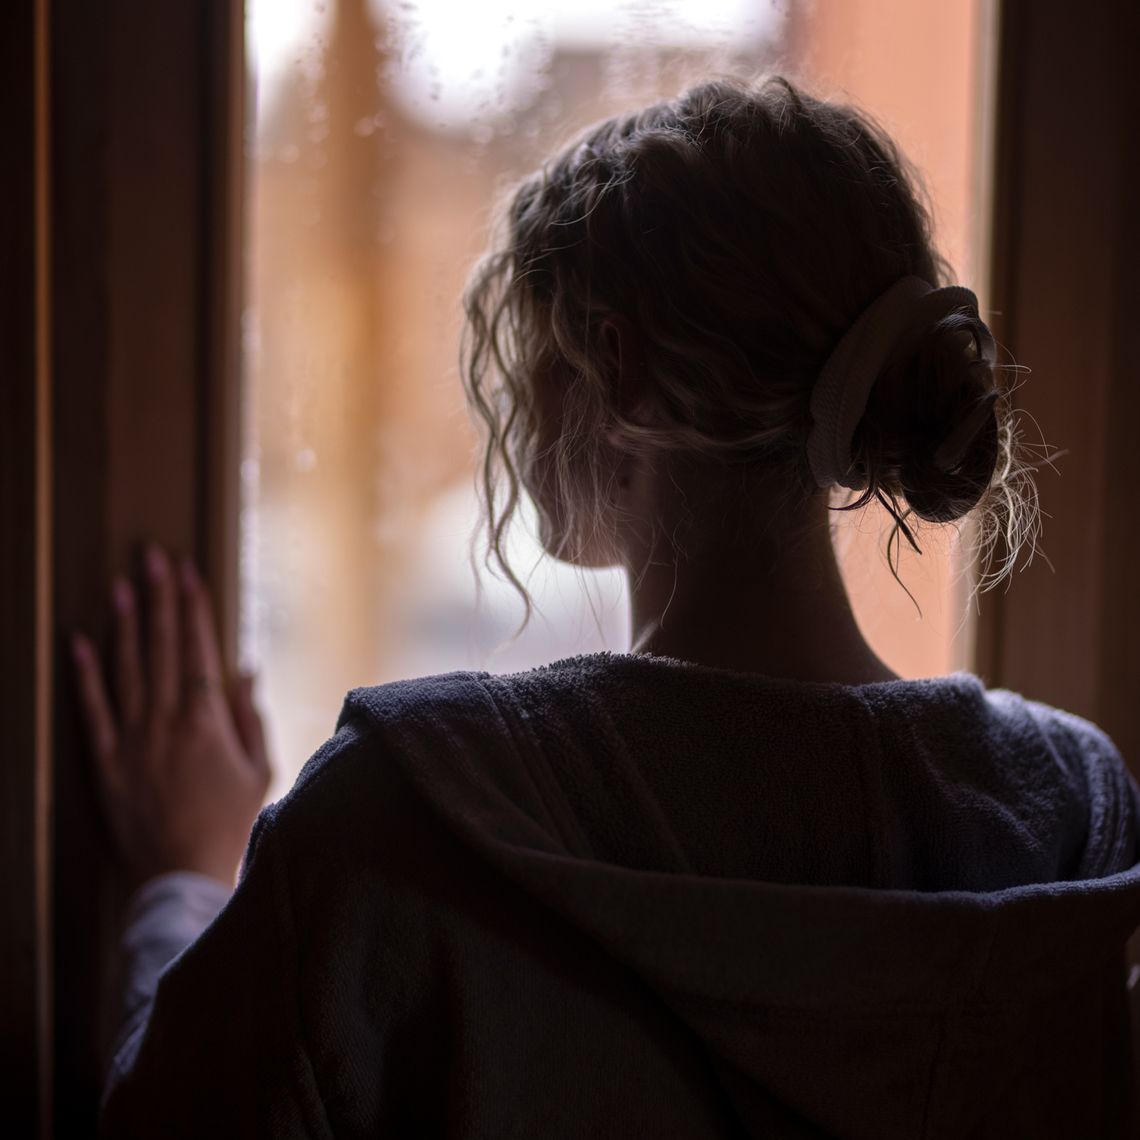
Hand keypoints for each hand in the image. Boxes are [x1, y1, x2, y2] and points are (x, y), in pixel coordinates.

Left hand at [71, 543, 271, 888]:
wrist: (185, 873)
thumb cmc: (231, 823)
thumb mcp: (258, 769)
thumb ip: (250, 716)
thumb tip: (244, 670)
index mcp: (208, 720)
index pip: (198, 648)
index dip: (194, 607)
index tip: (190, 572)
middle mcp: (167, 721)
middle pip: (162, 647)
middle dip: (159, 597)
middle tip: (154, 557)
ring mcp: (134, 739)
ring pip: (127, 669)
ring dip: (124, 624)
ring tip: (121, 584)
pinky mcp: (107, 761)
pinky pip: (94, 710)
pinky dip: (85, 676)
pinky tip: (80, 642)